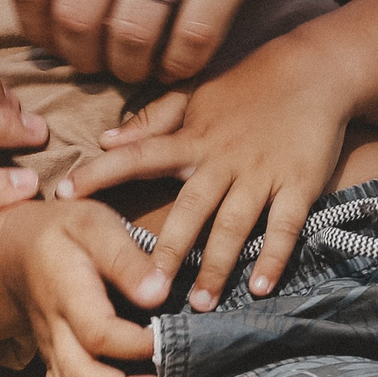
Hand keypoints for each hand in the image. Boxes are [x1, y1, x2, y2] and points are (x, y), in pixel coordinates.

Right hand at [0, 200, 168, 376]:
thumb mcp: (96, 225)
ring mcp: (50, 353)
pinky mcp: (52, 366)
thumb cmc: (67, 232)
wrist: (20, 248)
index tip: (161, 342)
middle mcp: (54, 329)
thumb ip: (127, 258)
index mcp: (67, 291)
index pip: (96, 331)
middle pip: (80, 376)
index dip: (131, 346)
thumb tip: (159, 292)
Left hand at [8, 0, 346, 83]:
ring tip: (136, 67)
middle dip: (80, 56)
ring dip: (129, 67)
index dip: (34, 28)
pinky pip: (195, 33)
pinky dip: (181, 63)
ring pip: (132, 33)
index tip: (52, 41)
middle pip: (75, 16)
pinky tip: (181, 60)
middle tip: (96, 62)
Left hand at [60, 26, 350, 309]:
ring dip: (217, 266)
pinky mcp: (298, 184)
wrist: (313, 71)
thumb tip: (107, 140)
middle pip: (190, 209)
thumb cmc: (245, 86)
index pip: (137, 156)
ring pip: (234, 226)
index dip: (100, 174)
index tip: (64, 196)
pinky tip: (260, 289)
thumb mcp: (194, 94)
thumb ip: (152, 119)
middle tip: (146, 289)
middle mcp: (221, 160)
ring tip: (199, 304)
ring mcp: (260, 174)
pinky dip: (274, 258)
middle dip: (168, 250)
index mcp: (191, 138)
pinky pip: (285, 226)